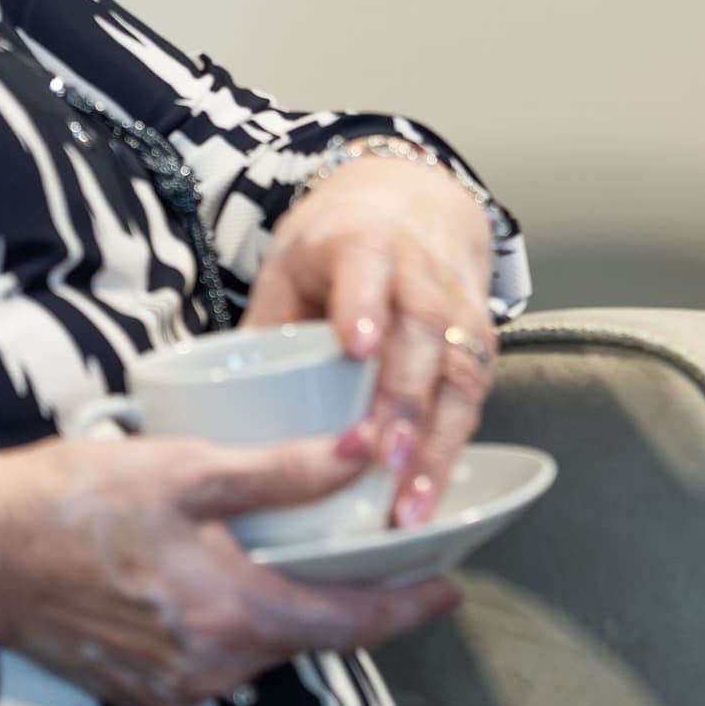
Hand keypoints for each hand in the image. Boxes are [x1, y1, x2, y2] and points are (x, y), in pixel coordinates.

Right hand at [0, 428, 458, 705]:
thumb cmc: (72, 503)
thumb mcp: (188, 471)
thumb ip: (283, 471)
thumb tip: (367, 452)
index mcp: (232, 616)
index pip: (351, 625)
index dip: (409, 608)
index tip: (450, 588)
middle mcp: (210, 670)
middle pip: (308, 639)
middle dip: (345, 600)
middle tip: (372, 552)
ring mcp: (173, 691)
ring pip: (260, 650)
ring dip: (283, 610)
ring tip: (291, 554)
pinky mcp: (142, 695)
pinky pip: (214, 665)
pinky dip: (231, 627)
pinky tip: (219, 582)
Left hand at [246, 152, 499, 527]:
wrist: (414, 202)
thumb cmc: (340, 242)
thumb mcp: (289, 263)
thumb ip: (267, 327)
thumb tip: (224, 410)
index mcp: (363, 243)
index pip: (366, 269)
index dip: (362, 307)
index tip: (356, 349)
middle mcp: (421, 272)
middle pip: (421, 332)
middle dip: (403, 399)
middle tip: (379, 456)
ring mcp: (458, 308)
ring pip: (459, 374)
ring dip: (434, 443)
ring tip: (406, 503)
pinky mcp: (480, 343)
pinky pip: (473, 401)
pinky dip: (449, 453)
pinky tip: (425, 496)